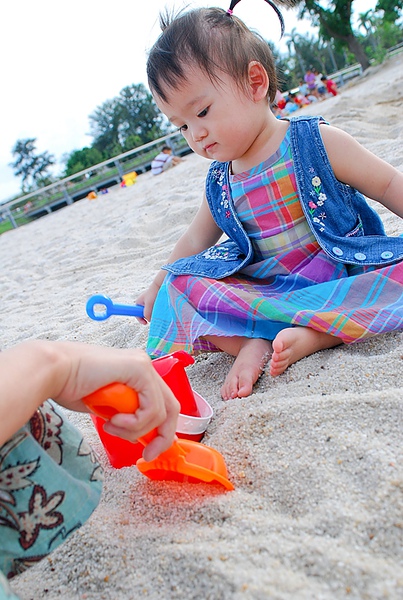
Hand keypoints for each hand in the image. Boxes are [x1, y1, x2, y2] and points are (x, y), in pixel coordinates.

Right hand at [0, 340, 179, 459]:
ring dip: (136, 430)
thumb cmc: (70, 385)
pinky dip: (135, 422)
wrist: (53, 371)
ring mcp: (143, 365)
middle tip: (147, 454)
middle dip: (161, 437)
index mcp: (137, 372)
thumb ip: (124, 416)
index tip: (148, 452)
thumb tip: (138, 436)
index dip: (161, 432)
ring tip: (112, 426)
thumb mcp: (106, 407)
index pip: (163, 404)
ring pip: (161, 412)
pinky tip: (114, 420)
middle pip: (171, 407)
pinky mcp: (139, 368)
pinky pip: (151, 407)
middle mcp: (144, 365)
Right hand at [135, 280, 160, 323]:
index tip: (145, 323)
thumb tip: (149, 320)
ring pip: (149, 312)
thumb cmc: (153, 293)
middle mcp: (142, 303)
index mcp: (138, 303)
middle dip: (148, 316)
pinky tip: (160, 308)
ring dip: (153, 313)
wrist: (160, 285)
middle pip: (143, 314)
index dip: (140, 319)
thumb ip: (147, 313)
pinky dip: (156, 310)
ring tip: (158, 310)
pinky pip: (154, 309)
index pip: (136, 314)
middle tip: (154, 317)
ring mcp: (148, 302)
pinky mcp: (153, 302)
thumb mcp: (148, 305)